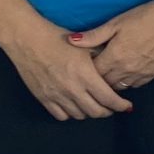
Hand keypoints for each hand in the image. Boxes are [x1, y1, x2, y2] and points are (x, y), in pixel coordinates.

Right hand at [0, 21, 133, 120]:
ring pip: (80, 115)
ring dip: (90, 112)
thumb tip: (115, 69)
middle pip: (96, 112)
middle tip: (111, 107)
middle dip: (107, 111)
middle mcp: (72, 89)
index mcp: (85, 75)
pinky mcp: (43, 99)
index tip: (126, 106)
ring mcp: (57, 96)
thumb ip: (101, 59)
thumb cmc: (56, 38)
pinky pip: (61, 116)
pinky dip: (71, 114)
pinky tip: (74, 106)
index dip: (120, 105)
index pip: (109, 99)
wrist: (27, 39)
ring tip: (93, 105)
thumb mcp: (85, 45)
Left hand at [69, 1, 153, 92]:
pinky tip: (124, 74)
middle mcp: (125, 70)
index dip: (86, 70)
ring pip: (119, 87)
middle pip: (104, 84)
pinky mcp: (152, 75)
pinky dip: (126, 82)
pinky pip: (134, 86)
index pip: (93, 73)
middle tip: (93, 72)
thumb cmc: (142, 18)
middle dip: (97, 80)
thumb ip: (93, 36)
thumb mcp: (115, 23)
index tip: (84, 65)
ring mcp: (140, 74)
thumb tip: (71, 41)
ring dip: (111, 83)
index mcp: (114, 57)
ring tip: (107, 75)